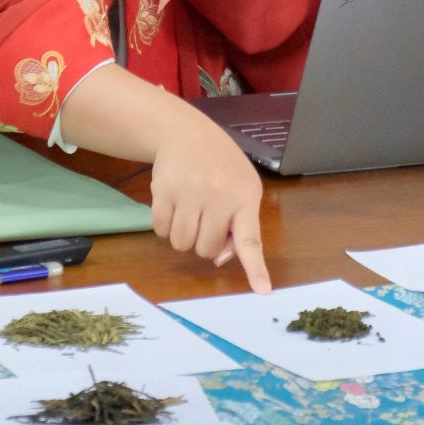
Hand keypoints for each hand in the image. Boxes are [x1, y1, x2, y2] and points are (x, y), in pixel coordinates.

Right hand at [149, 120, 270, 291]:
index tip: (263, 291)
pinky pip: (160, 231)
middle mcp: (219, 196)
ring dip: (183, 235)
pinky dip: (164, 225)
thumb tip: (220, 259)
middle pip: (207, 250)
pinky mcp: (163, 191)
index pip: (251, 239)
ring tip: (189, 208)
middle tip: (205, 217)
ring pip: (181, 244)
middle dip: (204, 241)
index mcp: (245, 197)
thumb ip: (239, 225)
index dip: (256, 268)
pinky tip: (173, 203)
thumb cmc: (221, 166)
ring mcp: (189, 193)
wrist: (186, 132)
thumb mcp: (242, 188)